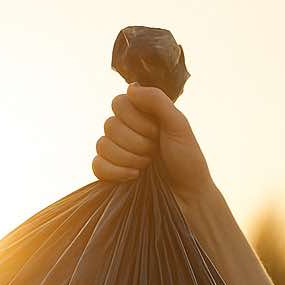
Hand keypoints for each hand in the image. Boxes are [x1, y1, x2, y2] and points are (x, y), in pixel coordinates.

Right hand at [94, 82, 213, 203]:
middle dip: (137, 142)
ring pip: (102, 145)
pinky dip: (115, 171)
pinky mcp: (110, 174)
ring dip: (129, 157)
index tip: (157, 133)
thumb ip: (157, 101)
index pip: (119, 103)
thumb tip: (130, 87)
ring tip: (148, 166)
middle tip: (155, 152)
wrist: (188, 197)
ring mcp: (116, 153)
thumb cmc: (188, 161)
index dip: (137, 120)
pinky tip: (134, 177)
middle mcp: (126, 131)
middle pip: (110, 125)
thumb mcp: (179, 126)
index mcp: (140, 116)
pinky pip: (96, 165)